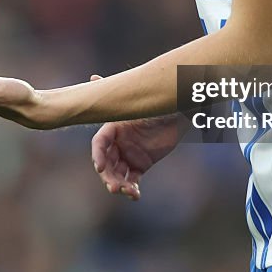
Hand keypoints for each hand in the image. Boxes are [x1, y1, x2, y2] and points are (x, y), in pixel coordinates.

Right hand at [90, 75, 181, 200]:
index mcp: (112, 128)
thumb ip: (117, 94)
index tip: (100, 167)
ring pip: (117, 174)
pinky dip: (132, 188)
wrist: (178, 112)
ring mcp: (128, 155)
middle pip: (106, 164)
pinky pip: (132, 180)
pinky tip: (135, 195)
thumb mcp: (136, 101)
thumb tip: (93, 77)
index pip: (99, 144)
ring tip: (128, 192)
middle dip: (108, 176)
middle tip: (115, 187)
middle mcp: (117, 144)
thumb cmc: (155, 104)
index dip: (97, 155)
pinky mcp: (141, 165)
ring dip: (119, 185)